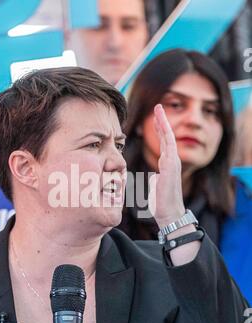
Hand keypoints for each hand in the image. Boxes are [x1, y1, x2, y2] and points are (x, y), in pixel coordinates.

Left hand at [149, 104, 184, 228]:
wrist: (168, 214)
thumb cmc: (160, 203)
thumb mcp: (152, 187)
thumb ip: (152, 179)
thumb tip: (151, 176)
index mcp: (166, 165)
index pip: (164, 142)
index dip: (160, 129)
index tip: (156, 117)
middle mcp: (172, 161)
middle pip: (167, 136)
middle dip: (162, 121)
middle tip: (158, 107)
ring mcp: (173, 163)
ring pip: (169, 138)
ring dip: (163, 123)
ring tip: (159, 109)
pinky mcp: (171, 166)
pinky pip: (169, 146)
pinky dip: (165, 133)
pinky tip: (161, 122)